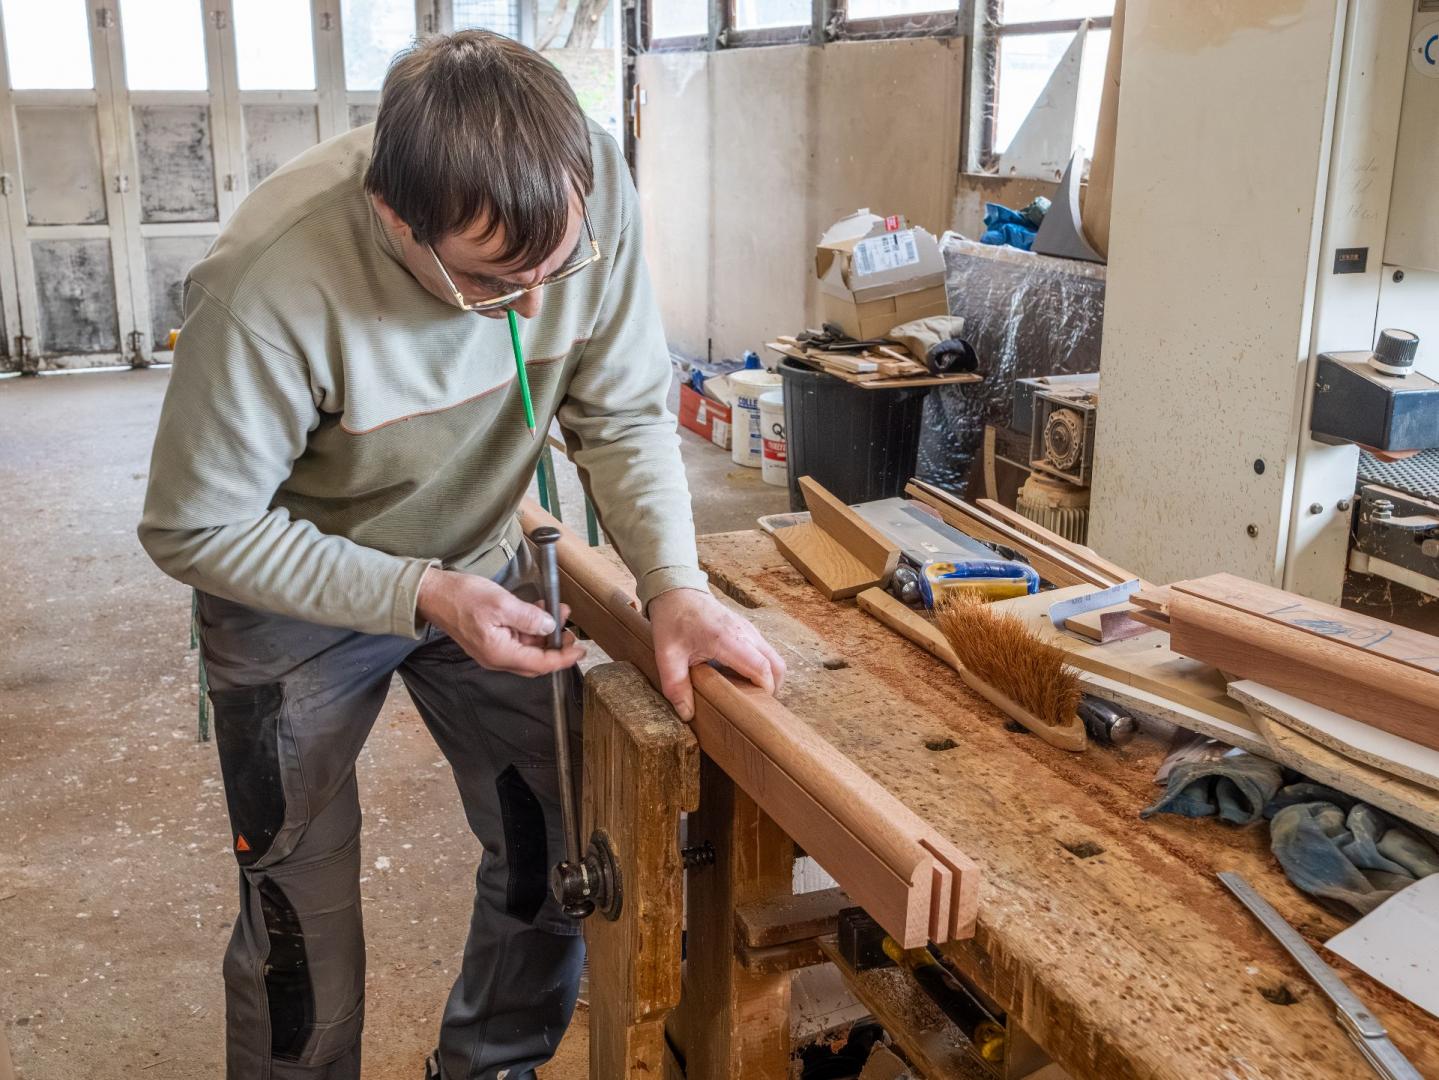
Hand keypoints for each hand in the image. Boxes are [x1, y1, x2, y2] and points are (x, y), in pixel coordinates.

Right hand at [417, 567, 585, 675]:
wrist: (433, 594)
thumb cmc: (462, 597)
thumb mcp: (501, 603)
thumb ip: (528, 618)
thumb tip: (550, 626)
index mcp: (500, 653)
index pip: (540, 663)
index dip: (563, 658)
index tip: (580, 650)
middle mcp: (497, 657)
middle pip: (535, 660)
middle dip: (556, 646)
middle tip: (571, 630)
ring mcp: (492, 649)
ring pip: (527, 647)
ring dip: (544, 632)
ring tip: (557, 611)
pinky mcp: (490, 638)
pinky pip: (517, 638)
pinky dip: (531, 627)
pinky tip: (539, 611)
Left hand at [648, 588, 785, 720]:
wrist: (678, 592)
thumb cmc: (673, 621)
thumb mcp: (668, 655)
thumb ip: (676, 685)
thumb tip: (686, 714)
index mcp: (728, 639)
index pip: (762, 668)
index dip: (765, 690)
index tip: (752, 706)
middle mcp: (746, 633)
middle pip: (777, 665)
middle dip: (772, 688)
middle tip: (752, 704)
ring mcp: (750, 630)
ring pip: (774, 658)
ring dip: (767, 678)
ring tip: (745, 693)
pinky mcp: (749, 630)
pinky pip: (765, 652)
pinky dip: (762, 668)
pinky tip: (739, 677)